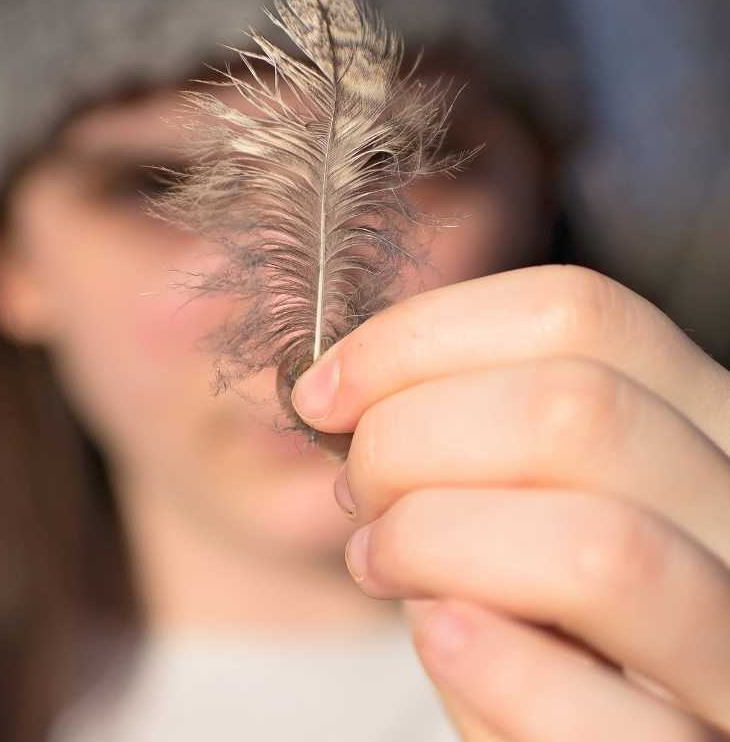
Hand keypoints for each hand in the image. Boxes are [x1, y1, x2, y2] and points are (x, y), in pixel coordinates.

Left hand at [292, 264, 729, 740]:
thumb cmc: (547, 613)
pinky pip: (608, 719)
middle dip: (408, 435)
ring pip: (601, 546)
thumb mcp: (520, 497)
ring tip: (380, 561)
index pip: (578, 314)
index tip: (323, 390)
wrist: (598, 727)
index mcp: (702, 428)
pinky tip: (440, 636)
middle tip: (356, 489)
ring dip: (436, 539)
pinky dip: (492, 663)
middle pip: (577, 406)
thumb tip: (354, 389)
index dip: (420, 336)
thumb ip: (471, 440)